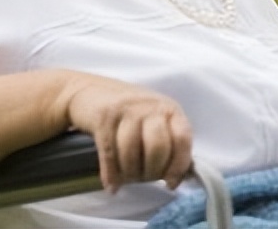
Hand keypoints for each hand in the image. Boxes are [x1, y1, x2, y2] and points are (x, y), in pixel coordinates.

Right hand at [56, 71, 192, 192]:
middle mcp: (151, 106)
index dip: (178, 165)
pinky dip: (111, 175)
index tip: (170, 183)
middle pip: (157, 147)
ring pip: (131, 152)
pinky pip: (109, 153)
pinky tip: (113, 186)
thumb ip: (168, 144)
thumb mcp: (156, 120)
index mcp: (169, 109)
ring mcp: (127, 110)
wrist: (95, 92)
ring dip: (130, 175)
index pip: (182, 138)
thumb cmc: (132, 112)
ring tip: (128, 180)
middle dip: (151, 172)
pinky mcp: (103, 118)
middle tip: (144, 179)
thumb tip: (175, 179)